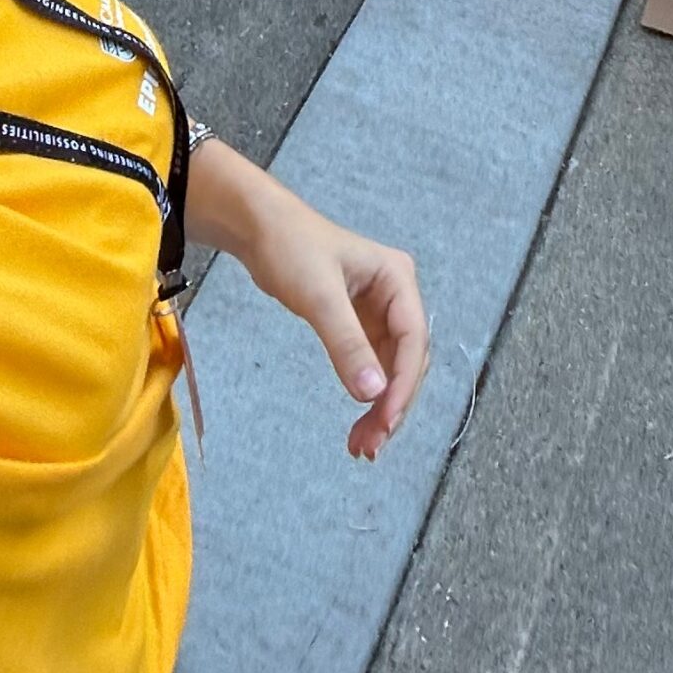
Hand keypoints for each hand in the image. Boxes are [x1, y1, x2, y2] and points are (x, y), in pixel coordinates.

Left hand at [238, 198, 430, 460]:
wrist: (257, 227)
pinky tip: (358, 420)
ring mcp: (380, 311)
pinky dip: (365, 392)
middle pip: (408, 361)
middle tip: (370, 446)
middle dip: (392, 404)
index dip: (403, 386)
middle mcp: (397, 296)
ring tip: (362, 445)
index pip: (414, 341)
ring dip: (380, 406)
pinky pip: (371, 364)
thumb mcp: (319, 297)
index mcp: (399, 280)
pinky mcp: (359, 322)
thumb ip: (346, 344)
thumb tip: (372, 395)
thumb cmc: (290, 248)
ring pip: (391, 368)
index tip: (386, 421)